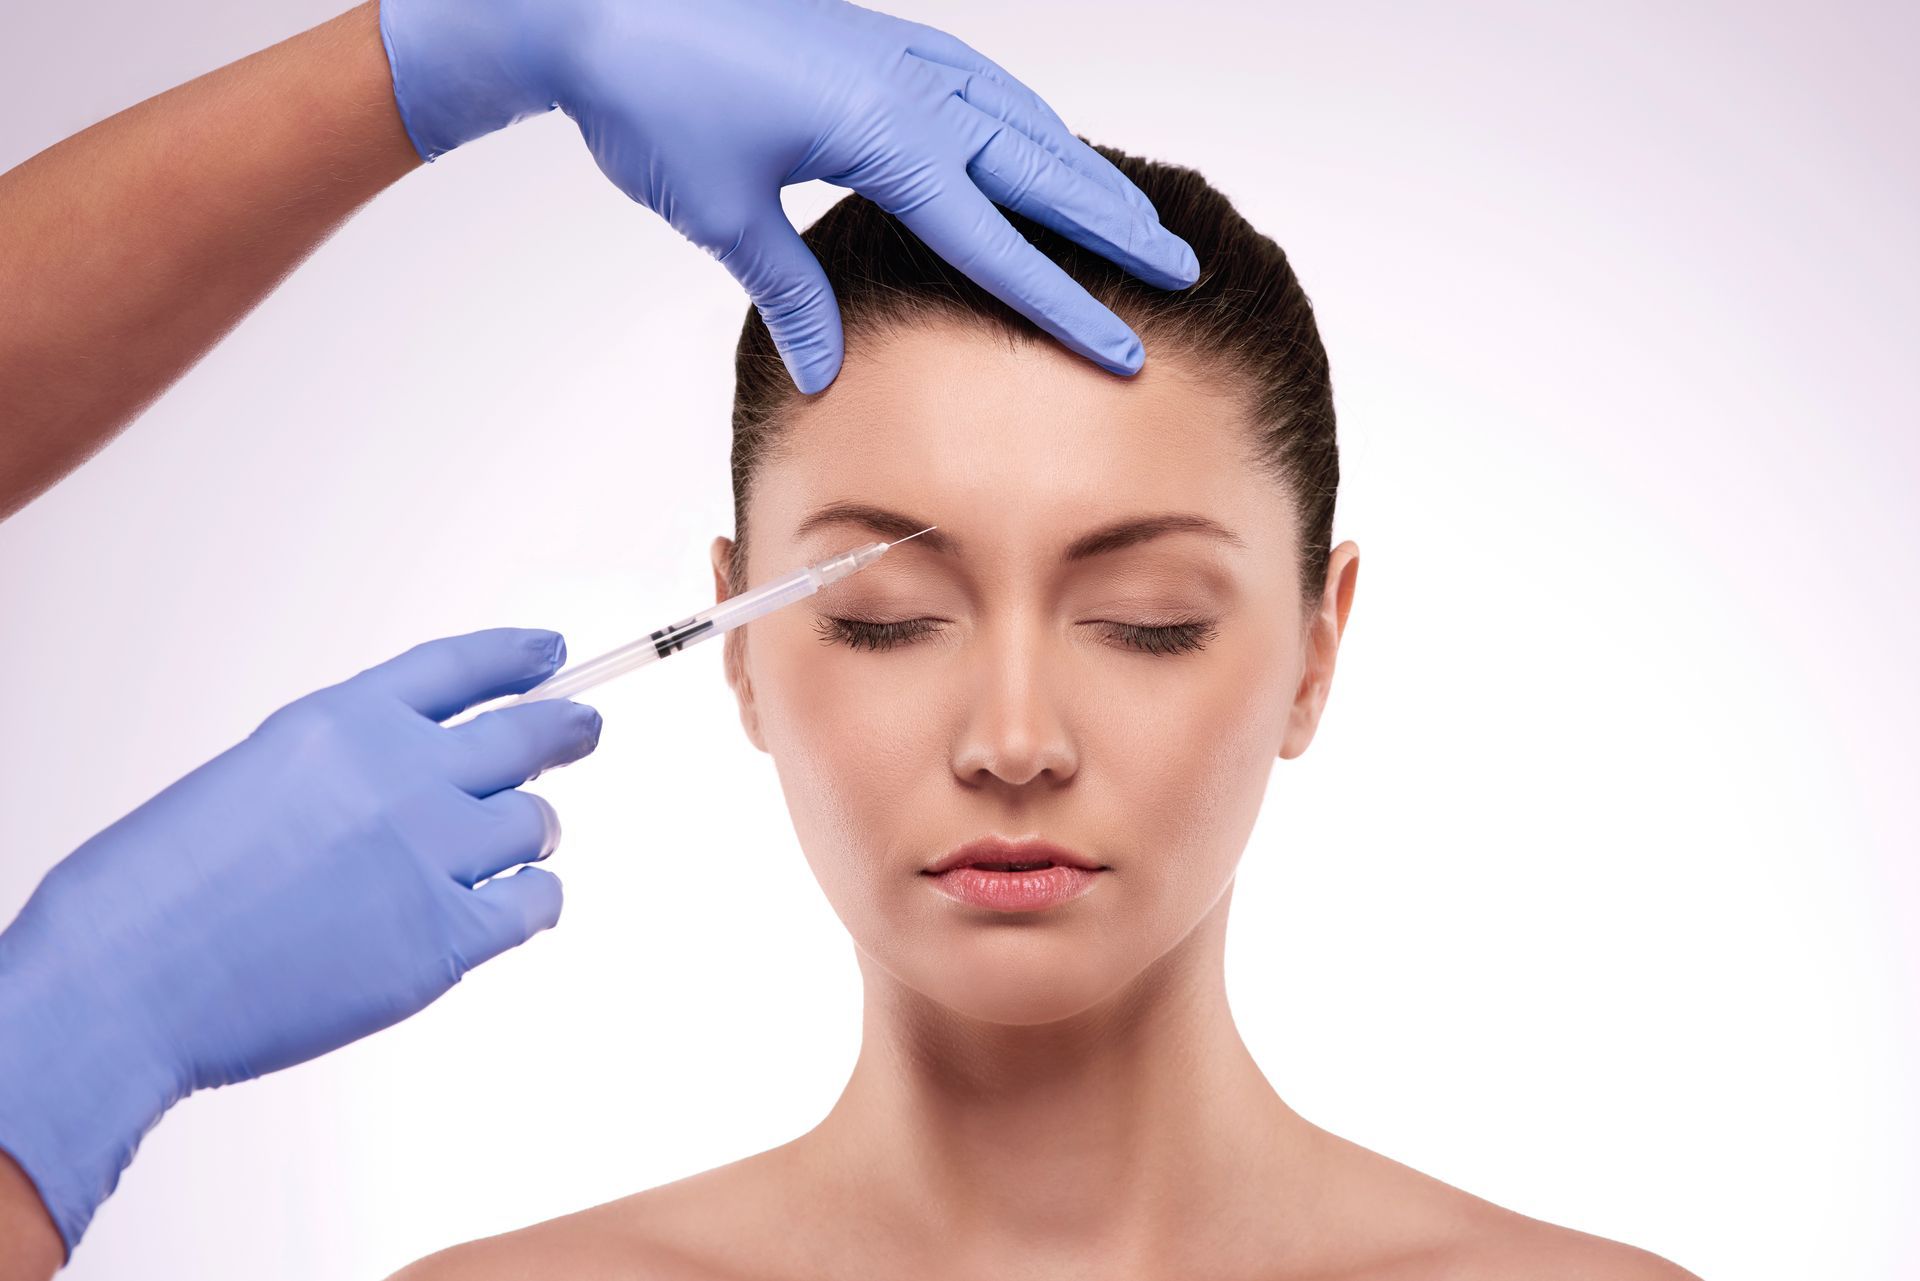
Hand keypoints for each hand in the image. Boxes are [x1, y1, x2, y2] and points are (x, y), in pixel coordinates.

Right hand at [0, 628, 600, 1253]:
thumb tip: (423, 790)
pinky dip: (533, 901)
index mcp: (341, 722)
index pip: (457, 667)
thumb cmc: (158, 893)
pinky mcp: (446, 937)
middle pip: (523, 735)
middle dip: (565, 730)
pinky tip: (518, 904)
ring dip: (531, 832)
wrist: (126, 981)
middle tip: (585, 729)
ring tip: (515, 845)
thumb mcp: (252, 779)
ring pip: (534, 823)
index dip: (514, 657)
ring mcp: (431, 854)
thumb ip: (345, 774)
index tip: (550, 655)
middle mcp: (402, 774)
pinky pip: (533, 904)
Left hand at [377, 0, 1199, 391]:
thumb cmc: (652, 93)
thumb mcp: (722, 211)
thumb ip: (789, 290)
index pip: (997, 238)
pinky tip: (1035, 140)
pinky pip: (978, 82)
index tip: (1123, 348)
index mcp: (884, 132)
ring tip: (1131, 214)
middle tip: (1181, 268)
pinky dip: (1024, 118)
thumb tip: (827, 370)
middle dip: (1113, 224)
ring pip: (1020, 114)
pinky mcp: (874, 39)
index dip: (1064, 302)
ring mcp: (897, 52)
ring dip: (1079, 168)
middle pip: (1041, 164)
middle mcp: (910, 84)